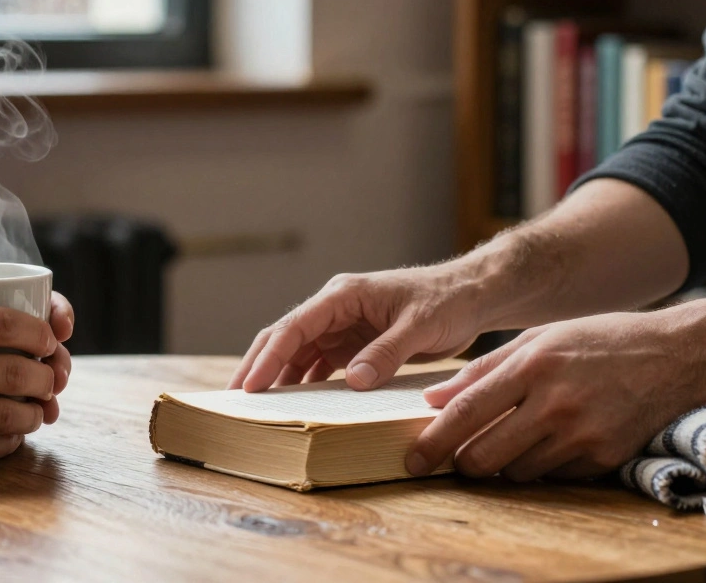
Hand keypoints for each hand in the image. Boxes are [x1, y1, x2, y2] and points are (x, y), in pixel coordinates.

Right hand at [0, 294, 74, 472]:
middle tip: (49, 378)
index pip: (5, 325)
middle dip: (45, 377)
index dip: (40, 335)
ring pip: (6, 415)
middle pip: (16, 372)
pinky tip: (9, 435)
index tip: (47, 339)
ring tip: (36, 409)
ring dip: (32, 413)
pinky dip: (5, 442)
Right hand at [230, 267, 481, 392]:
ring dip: (279, 378)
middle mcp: (336, 309)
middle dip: (259, 367)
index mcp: (344, 295)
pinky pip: (321, 365)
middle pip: (286, 338)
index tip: (250, 385)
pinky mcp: (355, 344)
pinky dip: (306, 384)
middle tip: (235, 399)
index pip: (295, 326)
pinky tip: (296, 406)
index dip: (269, 357)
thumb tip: (354, 380)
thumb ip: (386, 352)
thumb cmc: (447, 302)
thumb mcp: (419, 327)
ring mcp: (344, 327)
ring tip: (258, 409)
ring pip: (299, 354)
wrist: (471, 296)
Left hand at [407, 309, 705, 480]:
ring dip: (504, 464)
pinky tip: (552, 440)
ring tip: (515, 437)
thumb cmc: (599, 341)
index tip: (413, 459)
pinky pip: (553, 476)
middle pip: (485, 455)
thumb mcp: (537, 339)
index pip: (467, 412)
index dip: (434, 441)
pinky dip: (542, 465)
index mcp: (532, 365)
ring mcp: (582, 433)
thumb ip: (482, 369)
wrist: (676, 356)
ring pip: (516, 472)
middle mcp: (555, 402)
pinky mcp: (605, 457)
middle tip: (457, 458)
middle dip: (463, 463)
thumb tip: (433, 398)